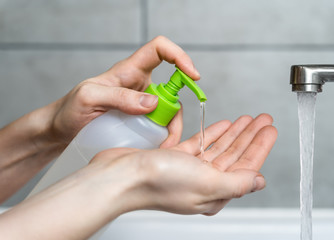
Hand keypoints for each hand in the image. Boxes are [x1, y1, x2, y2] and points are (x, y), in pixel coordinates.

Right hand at [0, 114, 275, 238]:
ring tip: (247, 119)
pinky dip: (211, 132)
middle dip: (250, 136)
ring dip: (233, 132)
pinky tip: (222, 124)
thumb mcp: (207, 183)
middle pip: (234, 155)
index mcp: (213, 192)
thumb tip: (258, 182)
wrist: (120, 176)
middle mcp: (202, 182)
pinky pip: (199, 143)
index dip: (260, 146)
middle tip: (263, 119)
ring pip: (218, 147)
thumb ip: (236, 182)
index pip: (245, 167)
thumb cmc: (158, 182)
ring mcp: (187, 169)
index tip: (270, 129)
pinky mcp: (173, 157)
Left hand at [49, 36, 199, 146]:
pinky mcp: (141, 121)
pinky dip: (163, 138)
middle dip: (176, 113)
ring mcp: (141, 104)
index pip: (160, 49)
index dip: (179, 56)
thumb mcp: (89, 98)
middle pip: (173, 90)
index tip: (192, 76)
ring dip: (171, 130)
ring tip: (161, 148)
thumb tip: (153, 103)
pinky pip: (161, 126)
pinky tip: (155, 149)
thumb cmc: (71, 109)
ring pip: (170, 112)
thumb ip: (119, 97)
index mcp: (129, 71)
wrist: (62, 131)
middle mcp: (139, 85)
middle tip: (168, 136)